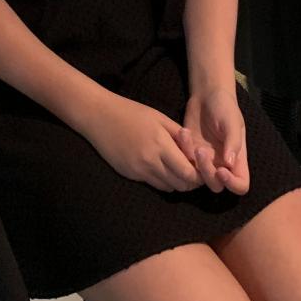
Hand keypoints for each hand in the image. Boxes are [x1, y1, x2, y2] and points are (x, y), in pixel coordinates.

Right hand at [81, 95, 203, 192]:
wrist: (99, 116)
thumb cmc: (131, 112)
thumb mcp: (159, 118)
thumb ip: (179, 135)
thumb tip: (197, 151)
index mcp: (161, 145)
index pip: (188, 172)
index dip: (199, 174)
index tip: (202, 167)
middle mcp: (150, 162)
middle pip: (180, 185)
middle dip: (191, 180)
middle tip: (193, 169)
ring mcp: (138, 171)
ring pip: (168, 188)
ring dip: (177, 182)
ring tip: (177, 168)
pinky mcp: (130, 175)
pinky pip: (153, 184)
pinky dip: (162, 180)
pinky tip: (161, 167)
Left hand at [177, 87, 249, 194]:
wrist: (207, 95)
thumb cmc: (225, 107)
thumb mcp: (232, 121)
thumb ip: (233, 142)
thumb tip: (229, 164)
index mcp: (237, 159)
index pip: (241, 185)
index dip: (233, 184)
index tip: (221, 170)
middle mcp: (222, 164)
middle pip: (216, 185)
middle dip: (207, 173)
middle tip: (201, 151)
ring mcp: (205, 160)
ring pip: (198, 177)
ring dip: (192, 163)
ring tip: (189, 138)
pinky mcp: (189, 152)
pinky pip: (184, 160)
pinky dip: (182, 149)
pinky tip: (183, 132)